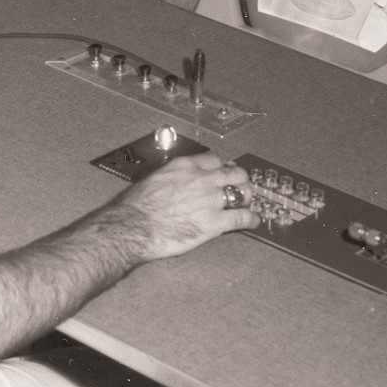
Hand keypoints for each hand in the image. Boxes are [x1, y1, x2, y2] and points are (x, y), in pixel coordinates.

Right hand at [112, 153, 259, 260]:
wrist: (133, 227)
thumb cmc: (136, 207)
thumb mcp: (153, 179)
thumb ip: (172, 178)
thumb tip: (176, 183)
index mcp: (185, 166)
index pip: (214, 159)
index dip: (222, 167)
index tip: (223, 172)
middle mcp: (202, 179)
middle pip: (235, 173)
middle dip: (239, 180)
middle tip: (239, 187)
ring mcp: (211, 200)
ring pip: (242, 192)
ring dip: (247, 198)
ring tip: (246, 203)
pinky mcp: (215, 223)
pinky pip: (242, 218)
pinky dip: (251, 219)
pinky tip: (252, 221)